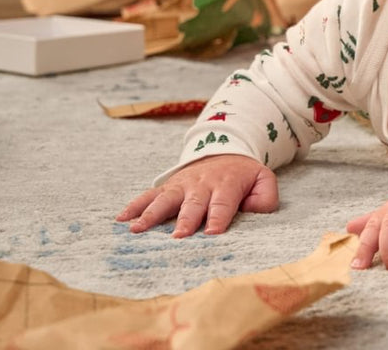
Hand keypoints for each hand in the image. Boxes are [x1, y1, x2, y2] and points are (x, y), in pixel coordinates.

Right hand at [116, 154, 278, 237]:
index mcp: (227, 185)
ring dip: (151, 214)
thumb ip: (265, 197)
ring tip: (137, 229)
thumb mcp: (264, 180)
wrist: (225, 151)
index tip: (211, 233)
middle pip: (192, 204)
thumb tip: (253, 211)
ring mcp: (182, 185)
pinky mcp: (168, 186)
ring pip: (165, 199)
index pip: (222, 204)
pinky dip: (134, 205)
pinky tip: (121, 219)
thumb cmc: (244, 175)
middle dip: (185, 220)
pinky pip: (149, 195)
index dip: (218, 218)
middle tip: (177, 236)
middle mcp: (202, 185)